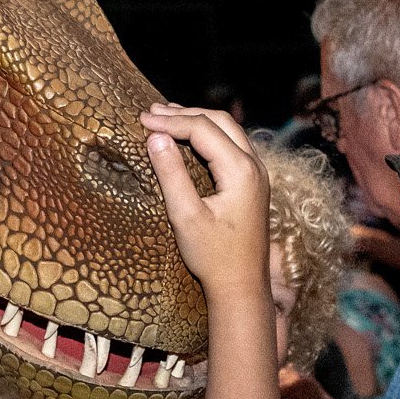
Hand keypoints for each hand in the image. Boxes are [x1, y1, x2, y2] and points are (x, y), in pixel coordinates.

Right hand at [142, 105, 269, 307]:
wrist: (242, 286)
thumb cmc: (214, 257)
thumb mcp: (186, 216)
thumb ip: (171, 174)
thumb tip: (155, 137)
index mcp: (241, 171)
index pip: (203, 129)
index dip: (171, 121)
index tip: (141, 120)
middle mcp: (255, 166)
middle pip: (220, 121)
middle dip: (185, 114)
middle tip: (152, 112)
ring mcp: (258, 174)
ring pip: (229, 131)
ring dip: (198, 121)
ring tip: (167, 117)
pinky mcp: (254, 184)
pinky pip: (233, 145)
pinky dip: (209, 135)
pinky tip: (189, 139)